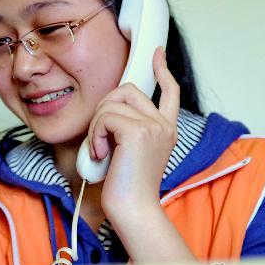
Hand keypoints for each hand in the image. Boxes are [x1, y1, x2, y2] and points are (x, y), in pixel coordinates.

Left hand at [85, 46, 179, 224]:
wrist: (133, 210)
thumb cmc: (126, 189)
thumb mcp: (130, 151)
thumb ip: (128, 128)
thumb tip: (109, 108)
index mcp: (166, 129)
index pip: (170, 90)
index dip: (162, 69)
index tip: (158, 54)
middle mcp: (164, 124)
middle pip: (129, 89)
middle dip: (105, 106)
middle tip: (99, 136)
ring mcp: (154, 126)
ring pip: (112, 102)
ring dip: (96, 126)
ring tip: (98, 151)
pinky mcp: (138, 131)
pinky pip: (105, 117)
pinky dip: (94, 135)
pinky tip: (98, 154)